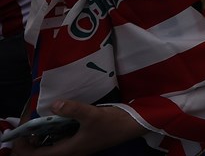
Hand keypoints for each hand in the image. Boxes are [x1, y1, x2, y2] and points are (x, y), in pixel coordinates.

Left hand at [12, 101, 147, 155]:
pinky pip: (58, 141)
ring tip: (37, 121)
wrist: (132, 125)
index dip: (24, 146)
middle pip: (40, 153)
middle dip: (29, 142)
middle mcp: (69, 151)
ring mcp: (75, 146)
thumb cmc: (112, 123)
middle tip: (27, 124)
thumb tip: (54, 104)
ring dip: (40, 137)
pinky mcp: (80, 140)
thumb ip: (73, 109)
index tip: (22, 131)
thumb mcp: (92, 114)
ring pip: (49, 147)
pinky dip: (51, 134)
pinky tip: (54, 120)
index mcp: (69, 150)